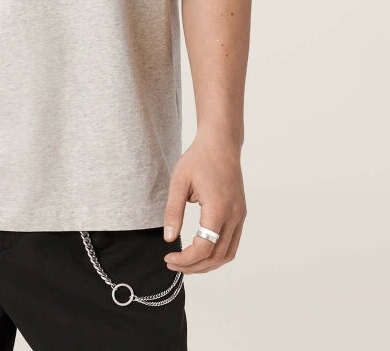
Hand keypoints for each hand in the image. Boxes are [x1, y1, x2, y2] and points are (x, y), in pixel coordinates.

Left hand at [162, 131, 246, 274]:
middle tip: (173, 264)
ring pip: (227, 254)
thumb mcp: (179, 182)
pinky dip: (217, 254)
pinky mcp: (240, 214)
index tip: (168, 257)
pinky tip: (200, 252)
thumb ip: (173, 211)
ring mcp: (240, 216)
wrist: (221, 143)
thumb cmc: (198, 159)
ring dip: (207, 264)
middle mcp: (233, 216)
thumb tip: (169, 239)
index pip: (204, 248)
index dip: (186, 259)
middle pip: (217, 256)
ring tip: (186, 263)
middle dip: (194, 266)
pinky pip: (232, 243)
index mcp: (218, 209)